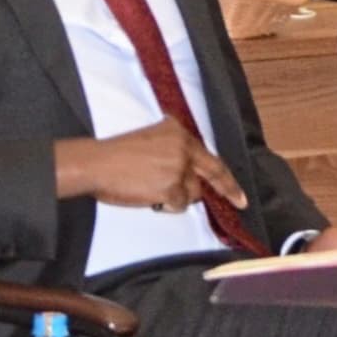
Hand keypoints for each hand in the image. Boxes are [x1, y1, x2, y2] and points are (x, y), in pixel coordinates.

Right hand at [57, 116, 243, 217]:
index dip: (224, 173)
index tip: (236, 188)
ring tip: (154, 191)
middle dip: (228, 189)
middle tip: (240, 202)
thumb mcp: (149, 139)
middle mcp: (183, 146)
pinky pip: (178, 203)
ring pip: (192, 192)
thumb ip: (172, 148)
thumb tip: (188, 172)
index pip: (208, 155)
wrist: (96, 163)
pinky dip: (167, 204)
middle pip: (212, 172)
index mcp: (177, 131)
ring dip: (178, 196)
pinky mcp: (171, 186)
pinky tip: (150, 197)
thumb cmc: (115, 154)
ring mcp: (179, 167)